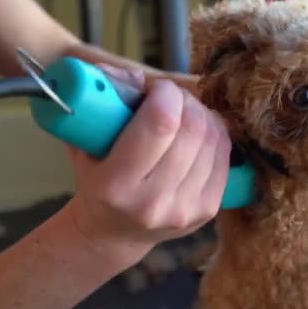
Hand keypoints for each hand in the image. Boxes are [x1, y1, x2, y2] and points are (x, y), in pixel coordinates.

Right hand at [64, 64, 230, 260]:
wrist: (113, 233)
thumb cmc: (96, 180)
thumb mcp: (83, 142)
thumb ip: (99, 103)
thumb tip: (131, 75)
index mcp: (116, 186)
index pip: (160, 124)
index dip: (165, 93)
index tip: (156, 89)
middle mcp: (153, 203)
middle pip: (192, 130)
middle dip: (185, 100)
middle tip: (171, 98)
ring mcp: (185, 210)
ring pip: (213, 140)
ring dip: (202, 114)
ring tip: (184, 113)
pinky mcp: (208, 210)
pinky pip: (224, 155)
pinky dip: (216, 133)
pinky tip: (199, 130)